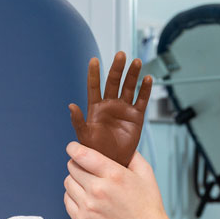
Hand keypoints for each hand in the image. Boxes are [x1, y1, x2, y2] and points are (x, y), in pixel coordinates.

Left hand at [64, 146, 170, 218]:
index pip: (82, 155)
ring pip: (67, 183)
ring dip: (74, 181)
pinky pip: (67, 201)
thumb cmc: (148, 206)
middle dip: (77, 165)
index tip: (73, 148)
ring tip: (86, 185)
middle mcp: (98, 190)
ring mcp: (88, 207)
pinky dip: (72, 197)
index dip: (74, 148)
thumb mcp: (146, 174)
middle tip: (85, 169)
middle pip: (72, 167)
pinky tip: (84, 198)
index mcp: (114, 175)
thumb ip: (132, 156)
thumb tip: (119, 145)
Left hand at [69, 52, 152, 166]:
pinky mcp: (136, 117)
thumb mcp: (84, 136)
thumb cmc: (95, 151)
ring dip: (133, 75)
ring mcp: (124, 109)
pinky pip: (142, 100)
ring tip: (136, 62)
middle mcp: (110, 105)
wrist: (111, 163)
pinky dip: (145, 90)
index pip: (94, 86)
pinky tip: (148, 79)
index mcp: (96, 108)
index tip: (93, 60)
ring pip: (129, 87)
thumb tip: (71, 106)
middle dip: (117, 69)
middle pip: (113, 82)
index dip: (94, 73)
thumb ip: (78, 121)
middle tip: (121, 55)